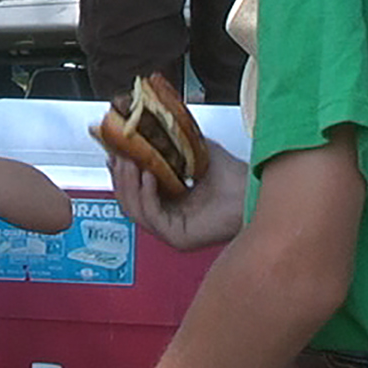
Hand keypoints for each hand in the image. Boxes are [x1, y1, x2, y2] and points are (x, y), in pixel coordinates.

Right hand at [109, 140, 247, 250]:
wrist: (253, 190)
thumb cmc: (234, 177)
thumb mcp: (193, 152)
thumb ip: (170, 143)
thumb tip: (146, 128)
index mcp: (169, 203)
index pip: (134, 193)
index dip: (121, 175)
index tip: (114, 155)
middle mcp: (168, 219)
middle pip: (128, 203)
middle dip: (120, 179)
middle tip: (119, 157)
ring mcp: (171, 231)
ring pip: (135, 211)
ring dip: (128, 185)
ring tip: (130, 164)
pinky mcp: (178, 238)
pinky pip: (152, 218)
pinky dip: (146, 196)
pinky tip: (149, 177)